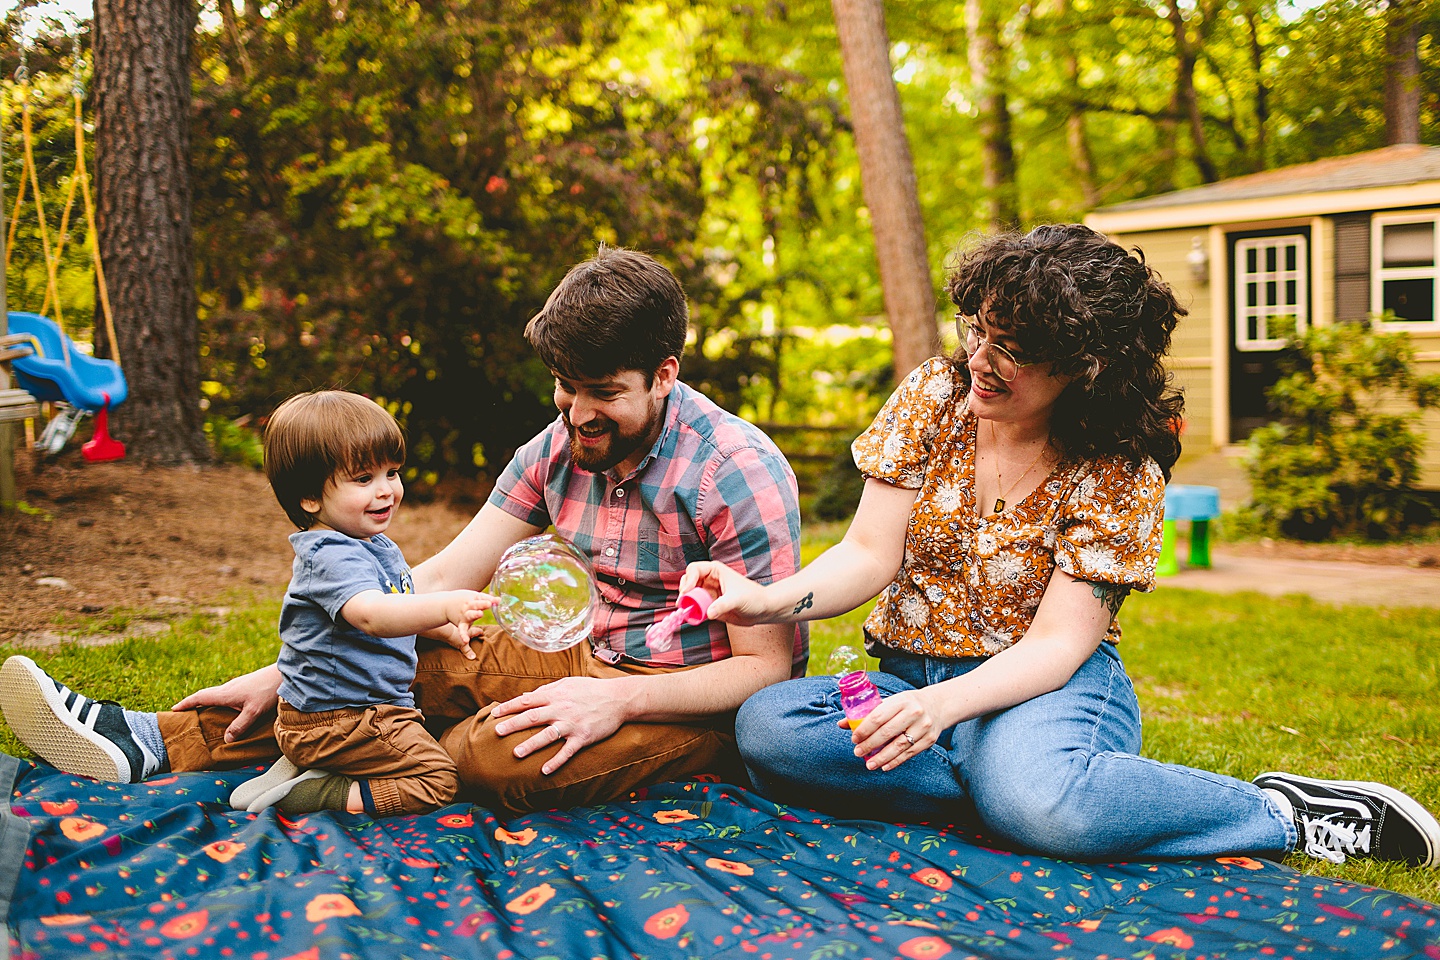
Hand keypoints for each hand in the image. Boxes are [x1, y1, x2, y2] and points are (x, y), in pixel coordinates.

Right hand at [171, 663, 282, 743]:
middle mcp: (228, 687)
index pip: (200, 697)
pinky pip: (226, 694)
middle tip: (184, 713)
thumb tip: (225, 739)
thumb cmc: (269, 690)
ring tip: (203, 714)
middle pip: (206, 695)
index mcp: (225, 693)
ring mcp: (237, 685)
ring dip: (207, 702)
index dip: (186, 703)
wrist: (285, 673)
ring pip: (217, 694)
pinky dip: (219, 701)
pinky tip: (226, 708)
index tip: (173, 709)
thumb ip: (240, 726)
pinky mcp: (246, 685)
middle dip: (193, 704)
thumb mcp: (254, 712)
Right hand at [441, 590, 497, 658]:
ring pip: (469, 615)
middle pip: (475, 604)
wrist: (444, 605)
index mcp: (472, 599)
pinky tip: (465, 641)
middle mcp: (468, 607)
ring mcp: (464, 616)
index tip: (495, 600)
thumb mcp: (474, 597)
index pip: (481, 597)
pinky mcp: (461, 625)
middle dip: (482, 604)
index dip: (488, 598)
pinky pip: (462, 630)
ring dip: (474, 615)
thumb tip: (499, 600)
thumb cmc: (464, 600)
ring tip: (480, 614)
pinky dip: (463, 635)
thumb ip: (487, 599)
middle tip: (488, 604)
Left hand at [488, 677, 629, 774]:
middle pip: (533, 716)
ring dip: (531, 744)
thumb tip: (527, 696)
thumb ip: (547, 691)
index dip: (510, 707)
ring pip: (548, 735)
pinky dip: (556, 761)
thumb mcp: (568, 684)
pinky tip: (545, 771)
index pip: (527, 700)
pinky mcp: (583, 737)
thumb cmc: (591, 690)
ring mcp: (572, 724)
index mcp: (555, 695)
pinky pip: (568, 751)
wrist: (619, 698)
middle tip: (497, 732)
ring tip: (516, 753)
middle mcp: (561, 709)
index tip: (494, 714)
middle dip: (514, 724)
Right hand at [679, 561, 772, 624]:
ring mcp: (708, 593)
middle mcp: (709, 580)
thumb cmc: (753, 598)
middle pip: (687, 581)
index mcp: (715, 571)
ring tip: (686, 611)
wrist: (762, 610)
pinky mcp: (709, 606)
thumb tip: (708, 613)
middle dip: (683, 591)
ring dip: (686, 603)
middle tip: (683, 603)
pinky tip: (693, 617)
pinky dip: (691, 612)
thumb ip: (722, 605)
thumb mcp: (737, 600)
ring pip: (690, 595)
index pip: (694, 569)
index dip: (688, 579)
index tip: (686, 592)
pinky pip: (695, 608)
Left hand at [846, 687, 940, 772]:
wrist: (937, 706)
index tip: (854, 738)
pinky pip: (909, 754)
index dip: (864, 729)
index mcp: (901, 700)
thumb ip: (868, 713)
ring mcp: (923, 727)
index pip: (878, 716)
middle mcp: (914, 713)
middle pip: (887, 733)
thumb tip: (842, 724)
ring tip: (869, 765)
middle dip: (870, 745)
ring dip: (881, 758)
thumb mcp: (891, 702)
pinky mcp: (929, 740)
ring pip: (898, 746)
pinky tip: (884, 766)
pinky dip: (895, 761)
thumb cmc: (907, 704)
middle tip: (857, 752)